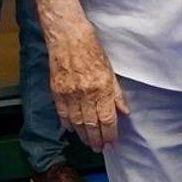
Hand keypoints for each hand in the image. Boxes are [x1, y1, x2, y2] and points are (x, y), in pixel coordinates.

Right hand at [38, 0, 128, 150]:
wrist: (67, 34)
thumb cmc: (91, 47)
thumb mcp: (110, 69)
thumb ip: (117, 93)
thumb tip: (124, 112)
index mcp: (101, 88)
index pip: (107, 119)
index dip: (110, 134)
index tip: (111, 142)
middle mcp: (85, 93)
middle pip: (91, 124)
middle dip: (96, 139)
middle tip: (99, 148)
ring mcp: (69, 92)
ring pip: (76, 122)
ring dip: (83, 135)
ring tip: (87, 142)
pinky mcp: (56, 89)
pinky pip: (62, 112)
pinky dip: (67, 123)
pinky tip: (72, 128)